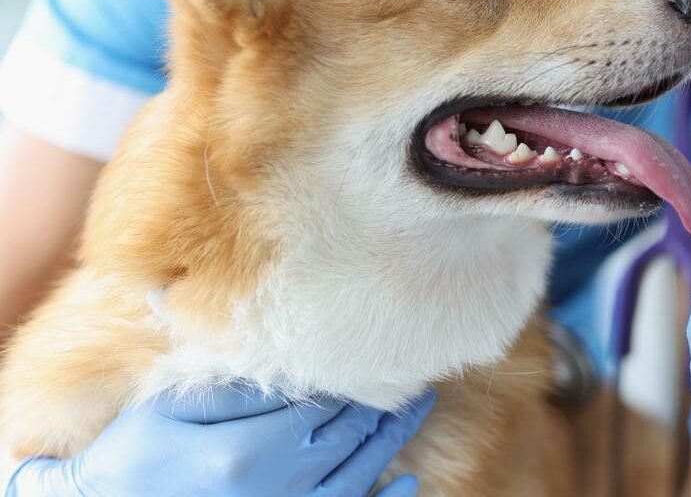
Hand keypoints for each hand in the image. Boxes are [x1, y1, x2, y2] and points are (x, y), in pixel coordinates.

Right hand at [5, 384, 435, 496]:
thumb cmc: (135, 456)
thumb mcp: (172, 408)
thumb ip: (228, 381)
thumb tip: (274, 346)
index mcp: (245, 452)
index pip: (322, 407)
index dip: (356, 381)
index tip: (382, 353)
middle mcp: (272, 489)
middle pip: (348, 440)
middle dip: (385, 407)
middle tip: (417, 376)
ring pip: (355, 478)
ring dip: (391, 442)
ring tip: (418, 409)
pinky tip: (407, 482)